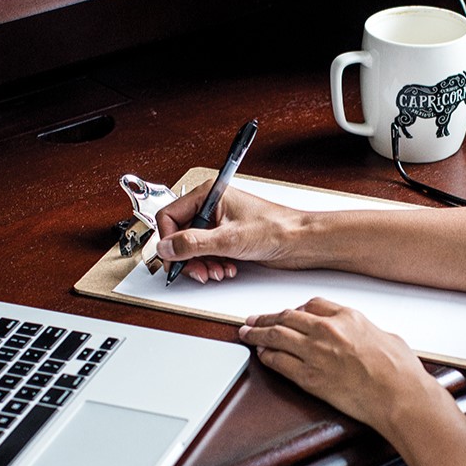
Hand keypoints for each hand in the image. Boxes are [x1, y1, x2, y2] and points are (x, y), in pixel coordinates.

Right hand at [154, 182, 299, 283]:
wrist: (300, 241)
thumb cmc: (275, 228)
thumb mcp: (228, 239)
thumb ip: (192, 244)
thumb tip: (166, 247)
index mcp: (209, 194)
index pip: (170, 216)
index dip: (169, 241)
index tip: (173, 259)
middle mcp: (212, 207)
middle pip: (180, 235)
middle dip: (189, 257)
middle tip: (199, 270)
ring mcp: (219, 223)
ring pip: (193, 248)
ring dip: (202, 264)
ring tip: (217, 270)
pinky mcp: (227, 238)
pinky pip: (208, 254)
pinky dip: (213, 265)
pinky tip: (226, 269)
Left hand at [238, 297, 440, 437]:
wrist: (398, 395)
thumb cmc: (400, 371)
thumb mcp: (386, 336)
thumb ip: (366, 331)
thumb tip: (363, 336)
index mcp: (348, 317)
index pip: (312, 304)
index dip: (296, 309)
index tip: (289, 313)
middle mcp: (327, 330)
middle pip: (288, 317)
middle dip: (267, 317)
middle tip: (254, 319)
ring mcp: (315, 353)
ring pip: (276, 336)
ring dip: (257, 333)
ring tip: (246, 333)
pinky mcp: (309, 377)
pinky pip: (278, 362)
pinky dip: (266, 356)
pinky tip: (261, 355)